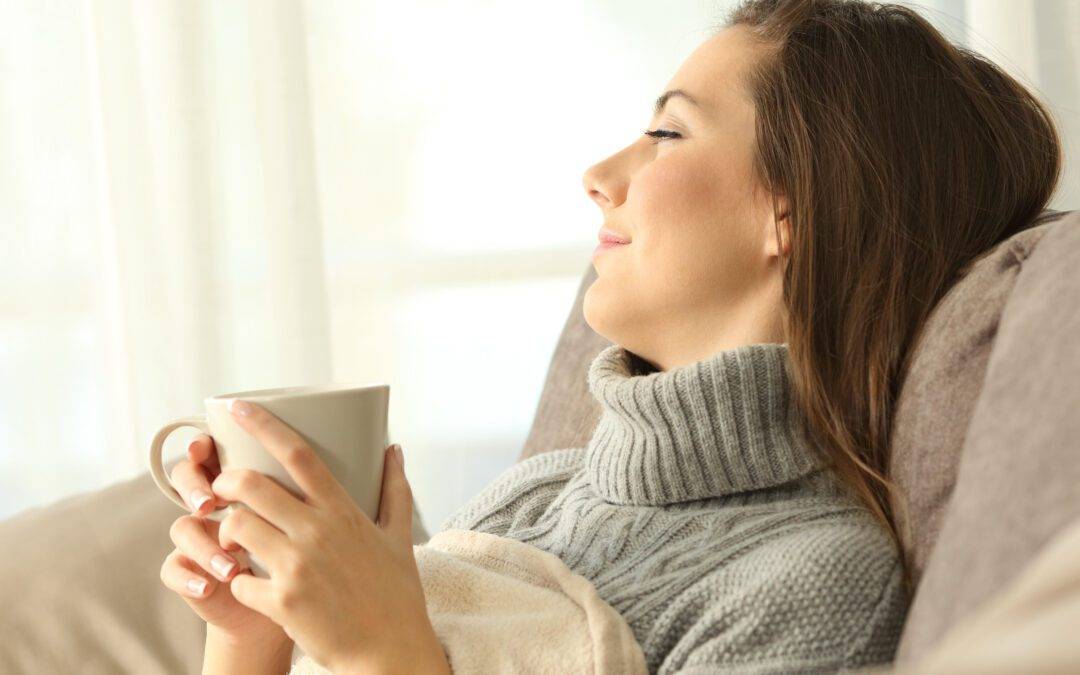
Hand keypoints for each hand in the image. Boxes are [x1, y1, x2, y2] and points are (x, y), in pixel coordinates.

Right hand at [159, 434, 292, 648]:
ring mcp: (199, 538)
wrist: (288, 605)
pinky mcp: (188, 573)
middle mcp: (215, 505)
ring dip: (204, 545)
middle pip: (186, 479)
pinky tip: (208, 588)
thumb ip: (294, 490)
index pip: (212, 451)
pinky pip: (172, 570)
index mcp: (242, 482)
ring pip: (181, 527)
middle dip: (195, 488)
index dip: (202, 444)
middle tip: (210, 504)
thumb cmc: (308, 555)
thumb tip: (300, 463)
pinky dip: (190, 578)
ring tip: (231, 567)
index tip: (206, 446)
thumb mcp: (305, 519)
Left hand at [209, 399, 447, 673]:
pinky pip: (237, 581)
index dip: (263, 424)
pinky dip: (236, 582)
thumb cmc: (395, 593)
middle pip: (250, 485)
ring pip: (235, 527)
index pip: (298, 453)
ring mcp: (297, 567)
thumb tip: (394, 448)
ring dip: (225, 530)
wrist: (390, 651)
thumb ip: (395, 488)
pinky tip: (249, 586)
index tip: (237, 406)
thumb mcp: (399, 535)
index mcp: (342, 511)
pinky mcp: (281, 602)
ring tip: (232, 539)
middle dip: (225, 482)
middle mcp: (317, 532)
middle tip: (222, 489)